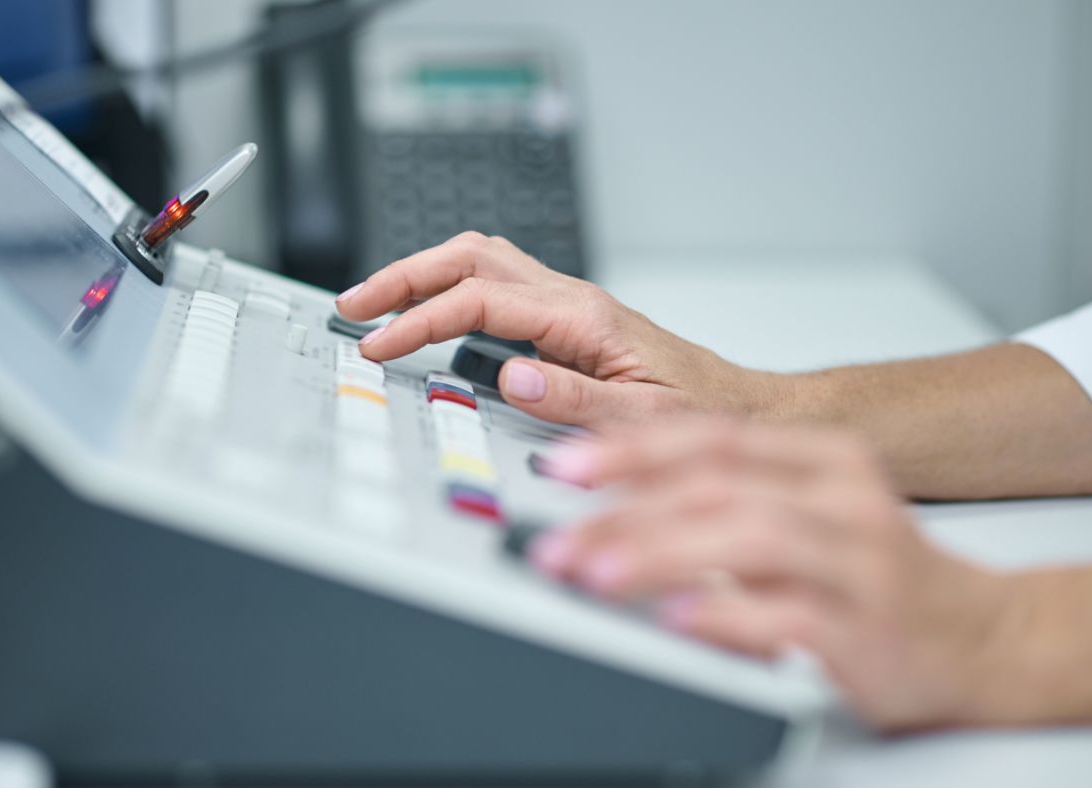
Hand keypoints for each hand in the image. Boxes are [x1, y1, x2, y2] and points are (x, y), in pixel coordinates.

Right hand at [335, 232, 783, 426]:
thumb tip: (509, 378)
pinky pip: (496, 284)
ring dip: (425, 273)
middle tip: (356, 302)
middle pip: (472, 257)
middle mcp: (572, 300)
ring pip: (482, 260)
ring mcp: (568, 305)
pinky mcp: (566, 319)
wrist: (736, 408)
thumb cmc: (699, 413)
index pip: (480, 301)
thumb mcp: (644, 420)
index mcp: (583, 320)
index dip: (421, 319)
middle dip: (405, 275)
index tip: (379, 343)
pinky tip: (432, 312)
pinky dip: (451, 289)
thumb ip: (575, 400)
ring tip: (378, 301)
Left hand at [531, 418, 1032, 730]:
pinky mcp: (869, 626)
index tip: (567, 466)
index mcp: (821, 460)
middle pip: (718, 483)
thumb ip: (727, 501)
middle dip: (626, 508)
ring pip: (747, 538)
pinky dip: (725, 615)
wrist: (989, 637)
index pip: (711, 436)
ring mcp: (858, 560)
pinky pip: (788, 614)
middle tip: (558, 539)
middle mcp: (842, 497)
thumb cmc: (879, 577)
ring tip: (596, 572)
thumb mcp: (807, 516)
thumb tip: (616, 506)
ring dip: (660, 554)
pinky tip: (677, 619)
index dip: (632, 447)